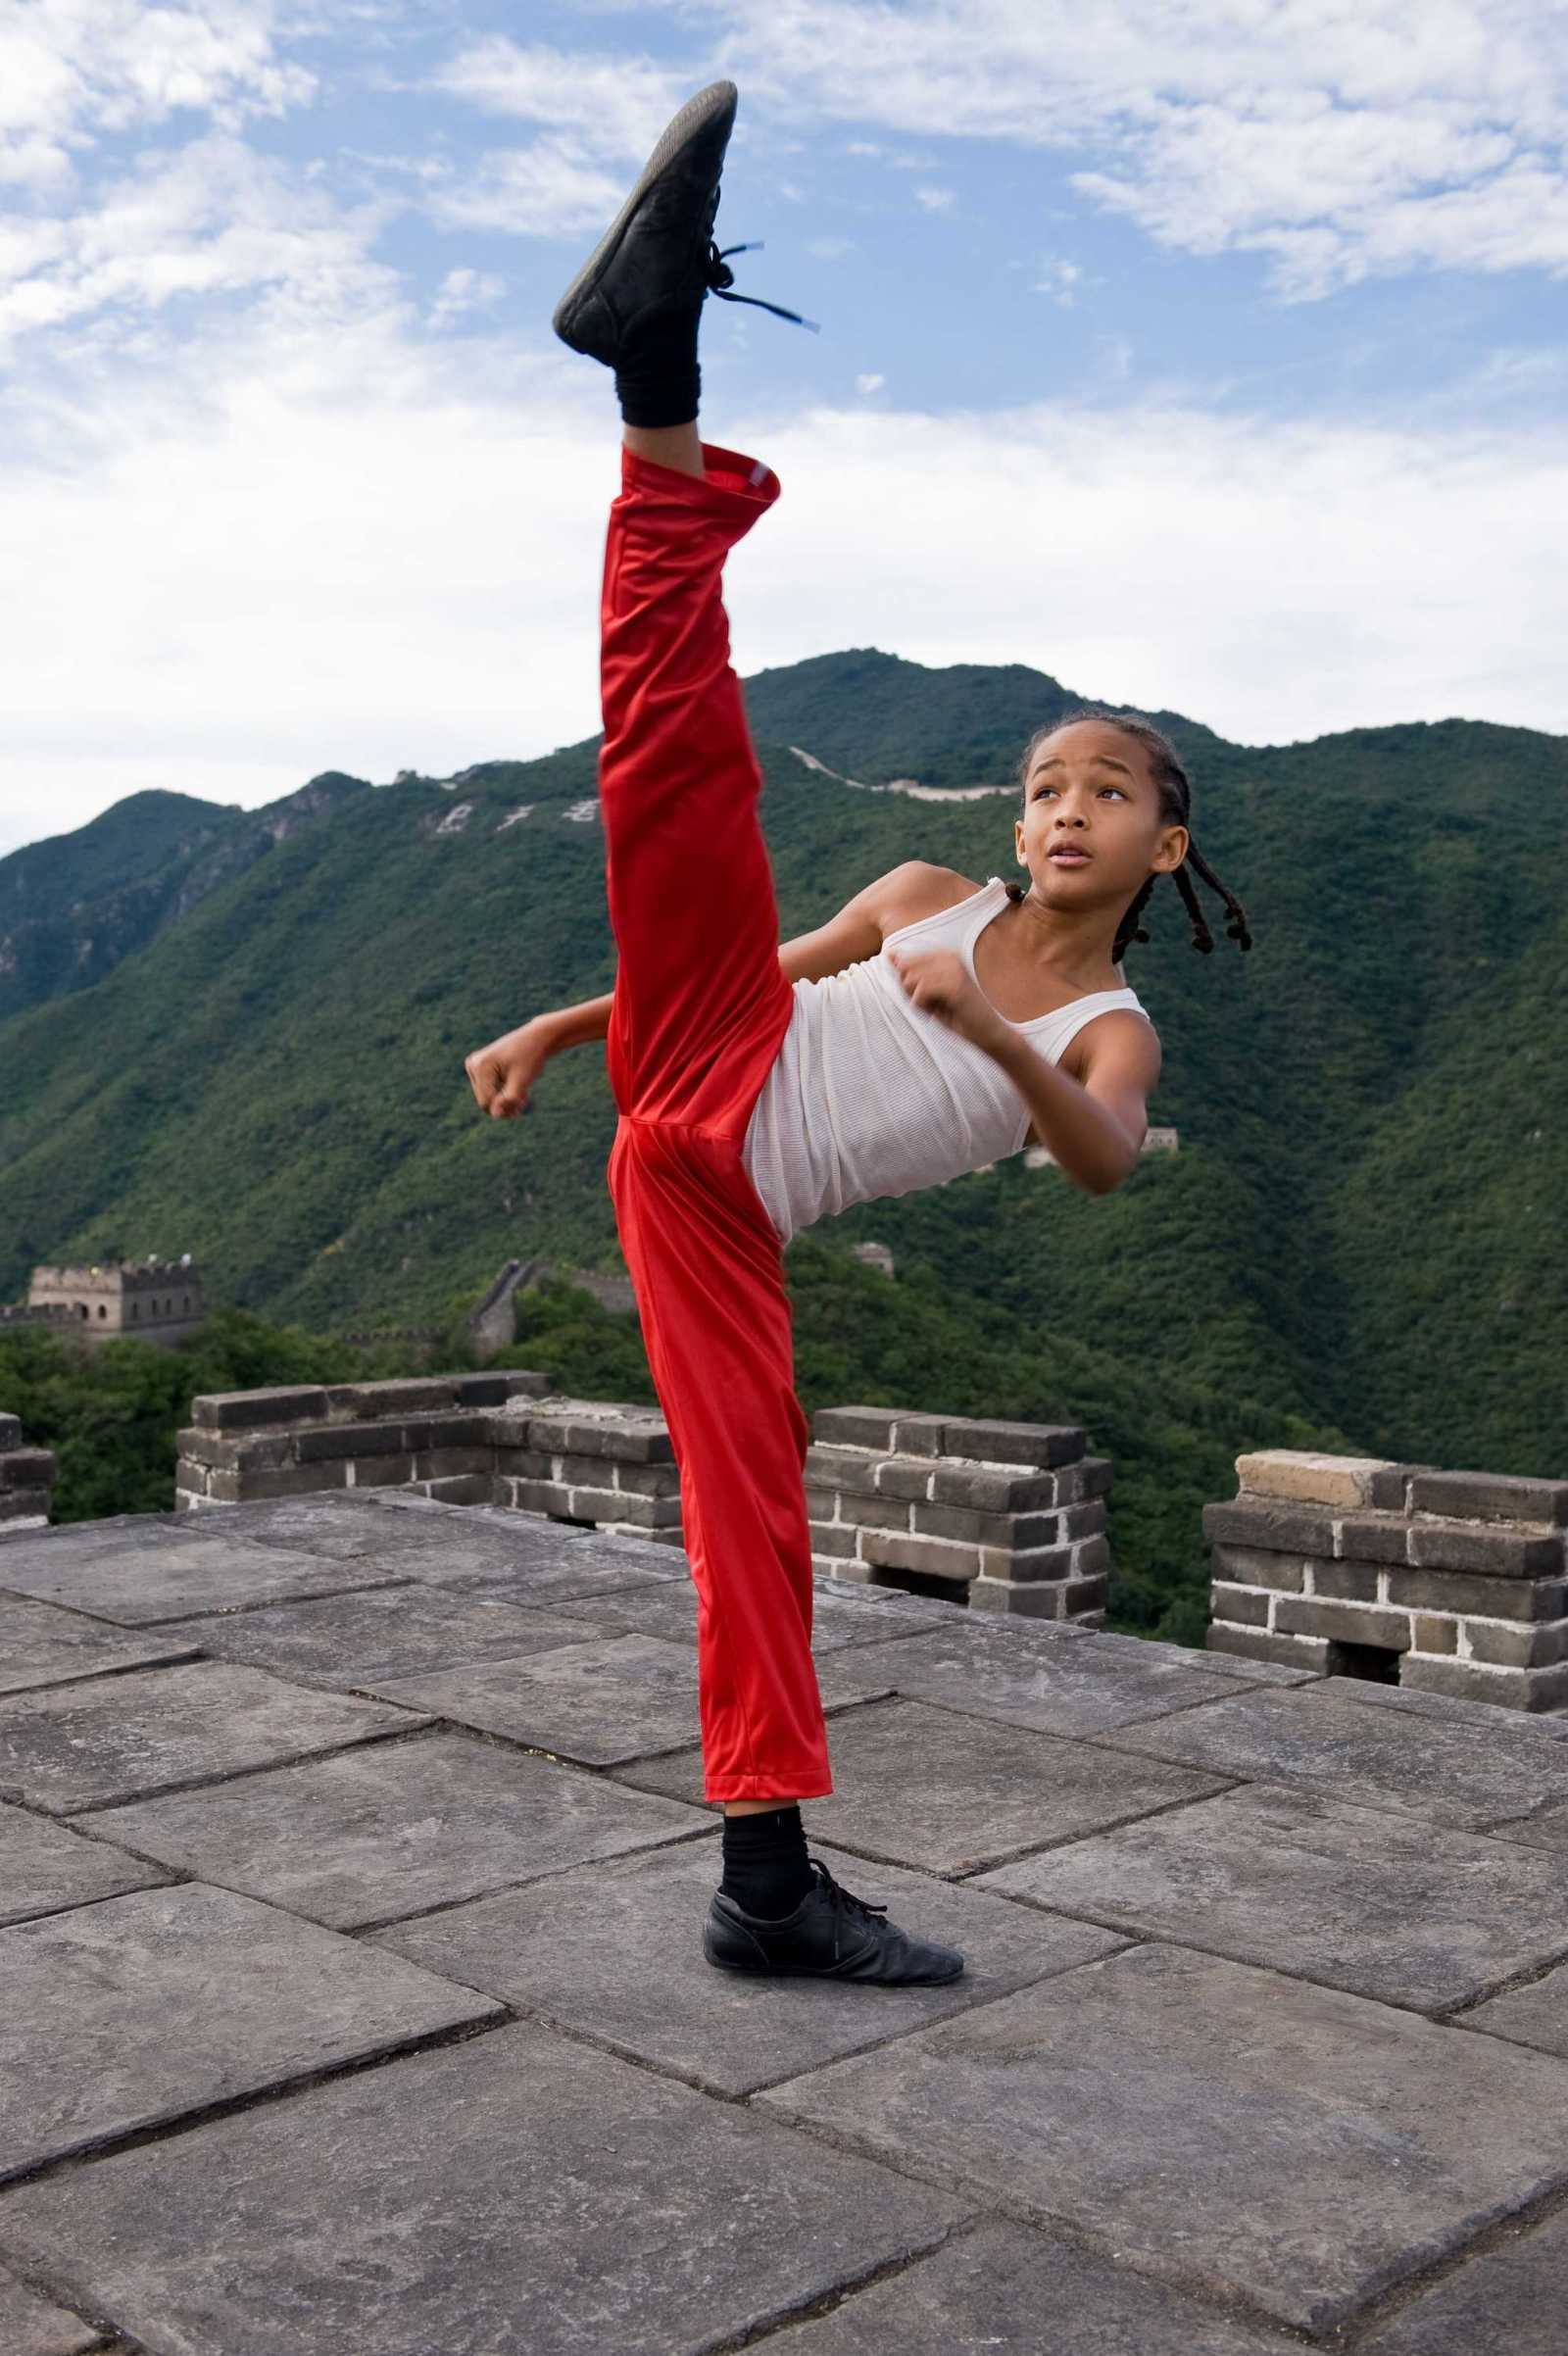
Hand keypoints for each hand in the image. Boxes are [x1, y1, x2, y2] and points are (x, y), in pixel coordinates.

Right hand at [463, 1018, 549, 1118]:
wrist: (537, 1038)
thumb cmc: (531, 1058)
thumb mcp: (522, 1081)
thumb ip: (509, 1099)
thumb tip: (495, 1115)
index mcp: (480, 1066)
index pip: (486, 1102)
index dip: (505, 1108)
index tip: (523, 1104)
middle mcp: (473, 1064)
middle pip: (485, 1101)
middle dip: (505, 1104)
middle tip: (525, 1099)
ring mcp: (474, 1066)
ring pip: (488, 1098)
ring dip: (507, 1099)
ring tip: (523, 1092)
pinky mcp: (479, 1068)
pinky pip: (489, 1090)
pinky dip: (505, 1092)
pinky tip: (518, 1087)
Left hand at [885, 946, 1002, 1050]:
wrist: (987, 1032)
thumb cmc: (956, 1014)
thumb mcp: (928, 991)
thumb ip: (909, 972)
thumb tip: (889, 954)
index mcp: (946, 954)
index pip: (905, 960)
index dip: (907, 984)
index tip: (926, 996)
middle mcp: (951, 956)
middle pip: (905, 968)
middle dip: (910, 991)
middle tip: (930, 1004)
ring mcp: (955, 969)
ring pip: (911, 979)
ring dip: (917, 1001)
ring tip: (935, 1008)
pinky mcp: (956, 985)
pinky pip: (921, 990)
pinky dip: (922, 1006)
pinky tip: (936, 1013)